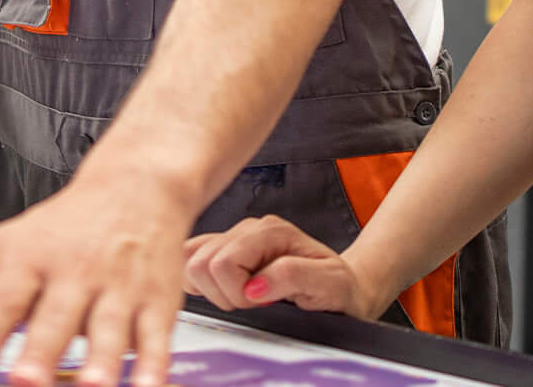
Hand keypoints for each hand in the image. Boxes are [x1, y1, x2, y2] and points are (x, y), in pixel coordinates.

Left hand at [0, 172, 189, 386]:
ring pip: (109, 329)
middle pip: (55, 317)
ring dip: (101, 362)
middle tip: (26, 382)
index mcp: (27, 261)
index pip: (2, 298)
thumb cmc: (56, 230)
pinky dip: (155, 365)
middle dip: (42, 352)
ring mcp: (117, 289)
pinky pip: (157, 338)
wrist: (135, 186)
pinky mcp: (156, 303)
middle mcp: (73, 273)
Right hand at [182, 216, 383, 319]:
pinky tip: (228, 292)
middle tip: (252, 301)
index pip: (223, 262)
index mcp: (271, 231)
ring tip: (242, 297)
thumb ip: (293, 277)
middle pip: (200, 261)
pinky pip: (190, 263)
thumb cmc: (337, 285)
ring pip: (190, 261)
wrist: (342, 287)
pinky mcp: (222, 252)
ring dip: (212, 290)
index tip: (261, 302)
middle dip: (223, 293)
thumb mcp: (329, 282)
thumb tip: (253, 285)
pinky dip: (202, 284)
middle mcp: (247, 229)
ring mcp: (233, 238)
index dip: (237, 293)